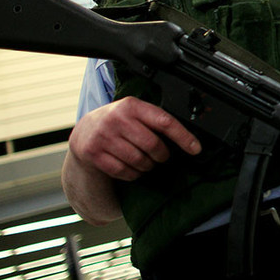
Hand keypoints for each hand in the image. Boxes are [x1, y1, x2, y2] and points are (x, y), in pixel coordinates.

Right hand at [68, 96, 200, 180]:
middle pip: (153, 145)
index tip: (195, 148)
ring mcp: (104, 137)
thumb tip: (187, 138)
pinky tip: (132, 167)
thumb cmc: (118, 122)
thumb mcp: (134, 112)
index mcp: (132, 105)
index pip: (164, 121)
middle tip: (161, 156)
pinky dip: (134, 174)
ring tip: (145, 160)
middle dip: (162, 155)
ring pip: (140, 161)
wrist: (85, 131)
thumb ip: (155, 120)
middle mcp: (116, 119)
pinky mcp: (95, 154)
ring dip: (148, 166)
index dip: (183, 137)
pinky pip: (125, 172)